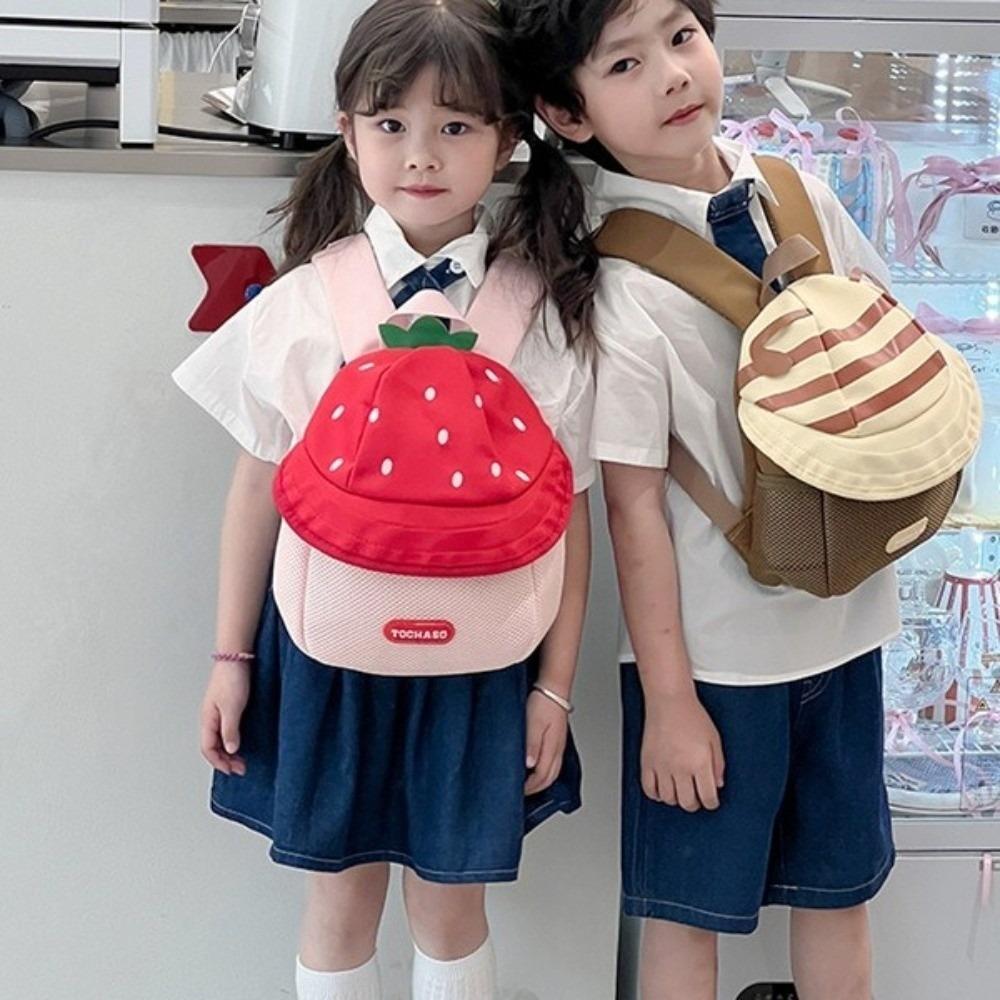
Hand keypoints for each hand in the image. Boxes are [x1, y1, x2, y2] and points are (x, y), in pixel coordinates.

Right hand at [199, 661, 250, 775]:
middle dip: (225, 760)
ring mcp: (218, 711)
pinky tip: (242, 740)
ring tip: (242, 759)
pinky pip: (226, 729)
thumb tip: (230, 750)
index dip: (220, 763)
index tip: (234, 770)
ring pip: (220, 738)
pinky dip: (233, 739)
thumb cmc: (232, 678)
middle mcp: (210, 717)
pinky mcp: (228, 705)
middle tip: (241, 768)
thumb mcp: (232, 708)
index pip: (208, 749)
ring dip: (229, 751)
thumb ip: (230, 730)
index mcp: (207, 719)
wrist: (237, 656)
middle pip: (213, 746)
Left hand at [524, 688, 569, 794]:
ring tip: (529, 784)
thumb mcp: (533, 723)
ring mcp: (559, 744)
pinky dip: (545, 770)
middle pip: (549, 778)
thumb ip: (532, 745)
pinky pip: (553, 761)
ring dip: (541, 781)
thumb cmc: (542, 702)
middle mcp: (557, 749)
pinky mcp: (557, 739)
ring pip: (553, 771)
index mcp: (552, 748)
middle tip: (522, 793)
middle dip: (536, 788)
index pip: (542, 777)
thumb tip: (529, 766)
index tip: (518, 792)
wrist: (553, 688)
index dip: (530, 788)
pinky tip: (537, 767)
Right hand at [641, 688, 723, 810]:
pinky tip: (662, 789)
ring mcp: (661, 766)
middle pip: (687, 802)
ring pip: (668, 799)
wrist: (669, 700)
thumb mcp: (714, 739)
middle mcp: (680, 767)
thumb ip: (718, 764)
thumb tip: (717, 784)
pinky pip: (649, 789)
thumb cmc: (691, 715)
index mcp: (700, 763)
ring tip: (680, 791)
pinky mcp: (647, 762)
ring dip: (676, 799)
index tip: (711, 800)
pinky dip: (656, 794)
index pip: (708, 797)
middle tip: (696, 797)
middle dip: (695, 803)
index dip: (711, 803)